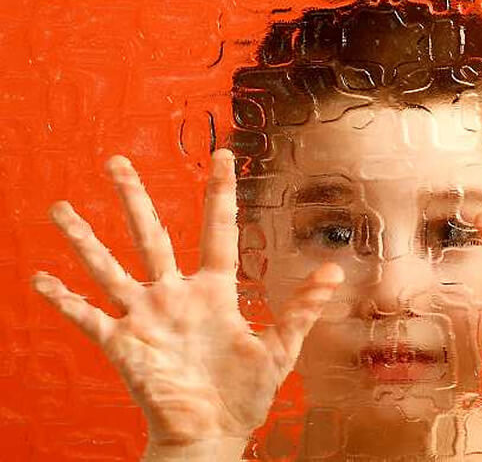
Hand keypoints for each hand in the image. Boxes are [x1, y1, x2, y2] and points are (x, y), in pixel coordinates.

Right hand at [31, 149, 343, 448]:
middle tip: (116, 161)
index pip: (217, 231)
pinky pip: (88, 318)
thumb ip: (301, 309)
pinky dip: (64, 301)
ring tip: (61, 208)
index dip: (220, 193)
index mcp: (214, 292)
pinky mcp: (123, 346)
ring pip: (110, 269)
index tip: (223, 154)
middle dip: (134, 199)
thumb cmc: (246, 393)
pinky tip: (39, 279)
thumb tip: (334, 271)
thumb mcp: (280, 349)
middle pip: (151, 237)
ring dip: (85, 241)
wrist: (213, 434)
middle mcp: (175, 296)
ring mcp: (146, 318)